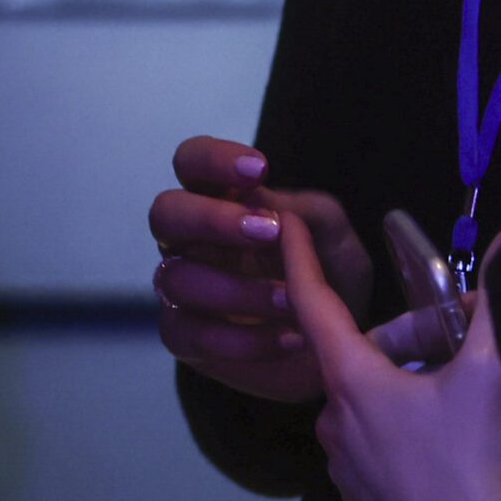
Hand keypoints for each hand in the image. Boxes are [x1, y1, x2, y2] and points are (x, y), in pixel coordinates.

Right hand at [150, 136, 370, 403]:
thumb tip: (271, 203)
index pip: (193, 161)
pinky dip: (242, 340)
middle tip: (269, 231)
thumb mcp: (335, 237)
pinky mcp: (183, 335)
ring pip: (177, 277)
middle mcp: (192, 239)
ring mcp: (182, 286)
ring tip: (294, 300)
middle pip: (165, 213)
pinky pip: (189, 333)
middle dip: (212, 219)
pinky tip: (288, 338)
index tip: (260, 169)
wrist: (335, 341)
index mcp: (223, 199)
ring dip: (239, 289)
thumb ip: (308, 213)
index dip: (213, 159)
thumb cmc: (328, 272)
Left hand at [282, 214, 500, 500]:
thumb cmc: (477, 455)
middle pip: (367, 355)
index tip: (285, 223)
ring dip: (411, 381)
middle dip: (415, 336)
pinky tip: (453, 436)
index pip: (318, 306)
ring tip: (468, 389)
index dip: (301, 258)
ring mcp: (345, 467)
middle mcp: (335, 423)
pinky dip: (408, 423)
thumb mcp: (492, 368)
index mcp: (354, 384)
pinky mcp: (363, 500)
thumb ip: (495, 299)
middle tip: (470, 336)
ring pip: (373, 400)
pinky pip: (379, 441)